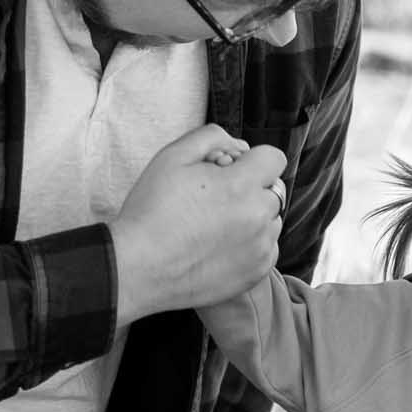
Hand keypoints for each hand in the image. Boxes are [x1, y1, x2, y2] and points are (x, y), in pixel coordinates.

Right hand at [109, 125, 287, 325]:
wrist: (137, 269)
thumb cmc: (150, 211)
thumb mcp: (172, 157)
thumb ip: (211, 138)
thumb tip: (240, 146)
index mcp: (241, 185)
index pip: (273, 158)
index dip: (251, 160)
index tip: (230, 170)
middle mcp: (258, 218)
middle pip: (273, 190)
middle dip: (252, 188)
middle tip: (217, 199)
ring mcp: (260, 249)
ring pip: (272, 221)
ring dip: (254, 218)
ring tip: (215, 225)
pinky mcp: (255, 273)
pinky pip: (267, 250)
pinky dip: (251, 246)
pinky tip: (219, 247)